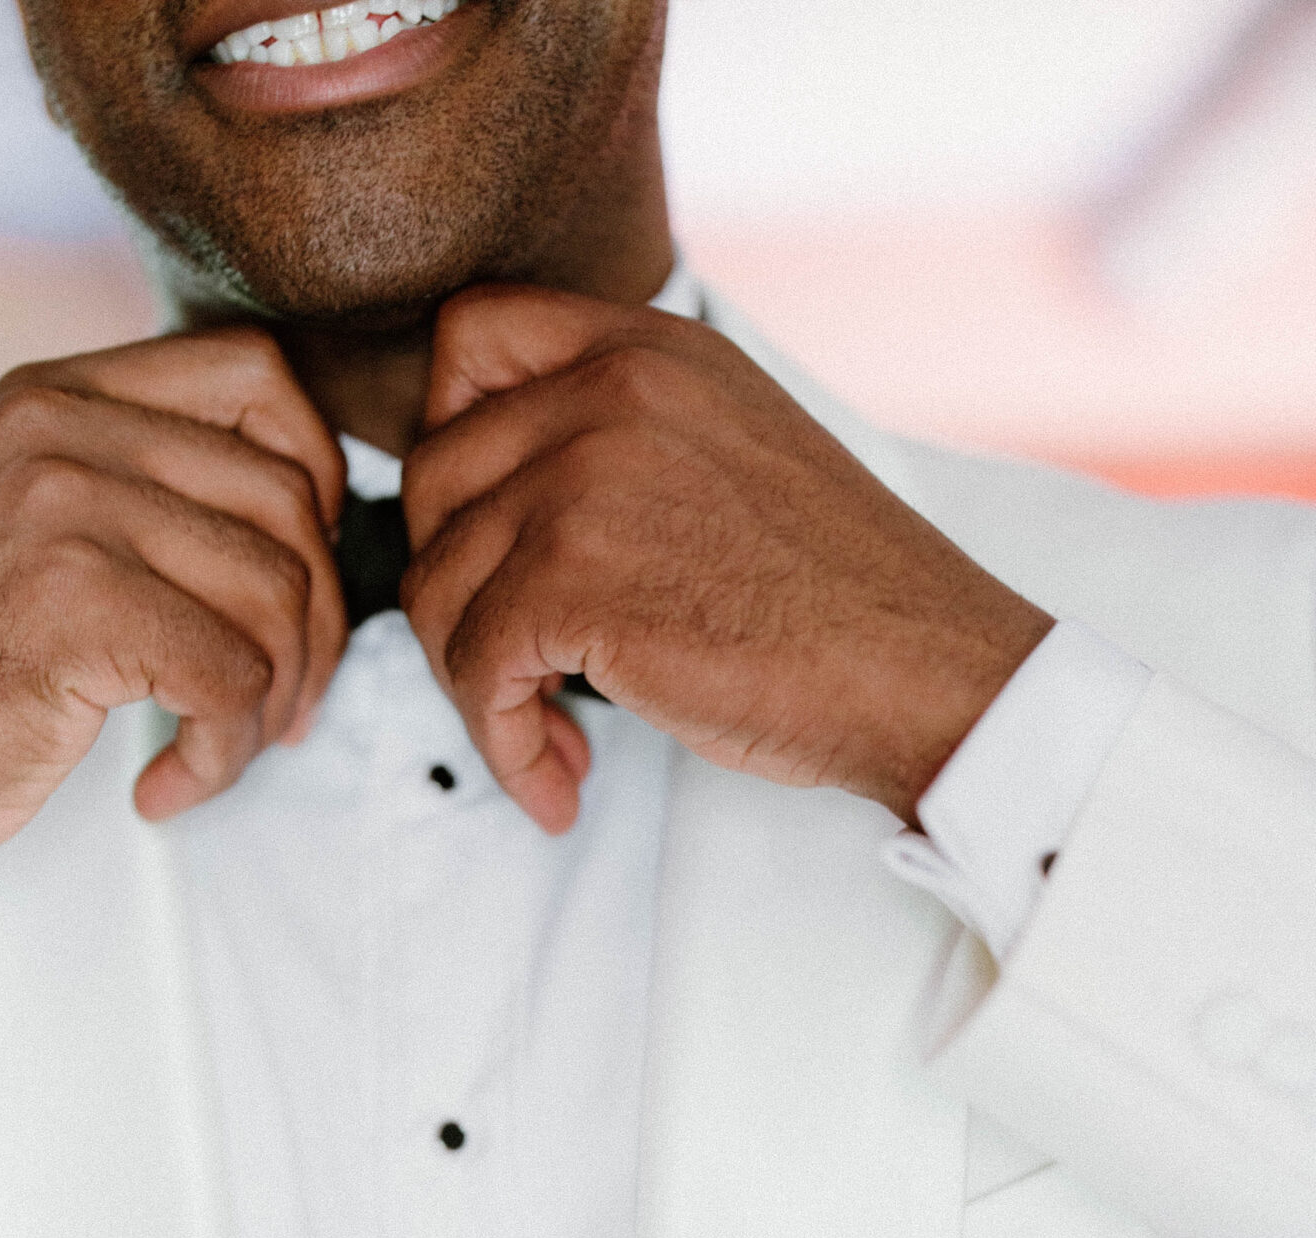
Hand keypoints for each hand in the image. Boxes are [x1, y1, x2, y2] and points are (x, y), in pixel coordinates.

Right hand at [0, 327, 347, 940]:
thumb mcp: (32, 534)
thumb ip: (141, 489)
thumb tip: (318, 511)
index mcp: (53, 398)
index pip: (257, 374)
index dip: (318, 476)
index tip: (299, 574)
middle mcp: (56, 432)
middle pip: (288, 499)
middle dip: (315, 626)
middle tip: (284, 708)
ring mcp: (61, 512)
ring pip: (275, 594)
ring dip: (272, 704)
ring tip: (218, 750)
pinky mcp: (71, 610)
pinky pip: (231, 678)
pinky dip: (222, 754)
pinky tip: (166, 785)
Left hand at [401, 286, 1052, 833]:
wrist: (924, 669)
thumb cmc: (840, 597)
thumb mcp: (731, 454)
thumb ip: (623, 442)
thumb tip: (500, 512)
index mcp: (649, 349)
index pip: (471, 336)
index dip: (446, 435)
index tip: (479, 525)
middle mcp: (609, 390)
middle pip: (434, 477)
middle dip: (456, 590)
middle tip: (517, 667)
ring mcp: (585, 478)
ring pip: (439, 584)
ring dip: (479, 687)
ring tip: (549, 741)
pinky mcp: (574, 579)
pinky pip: (475, 670)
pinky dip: (504, 745)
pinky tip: (559, 781)